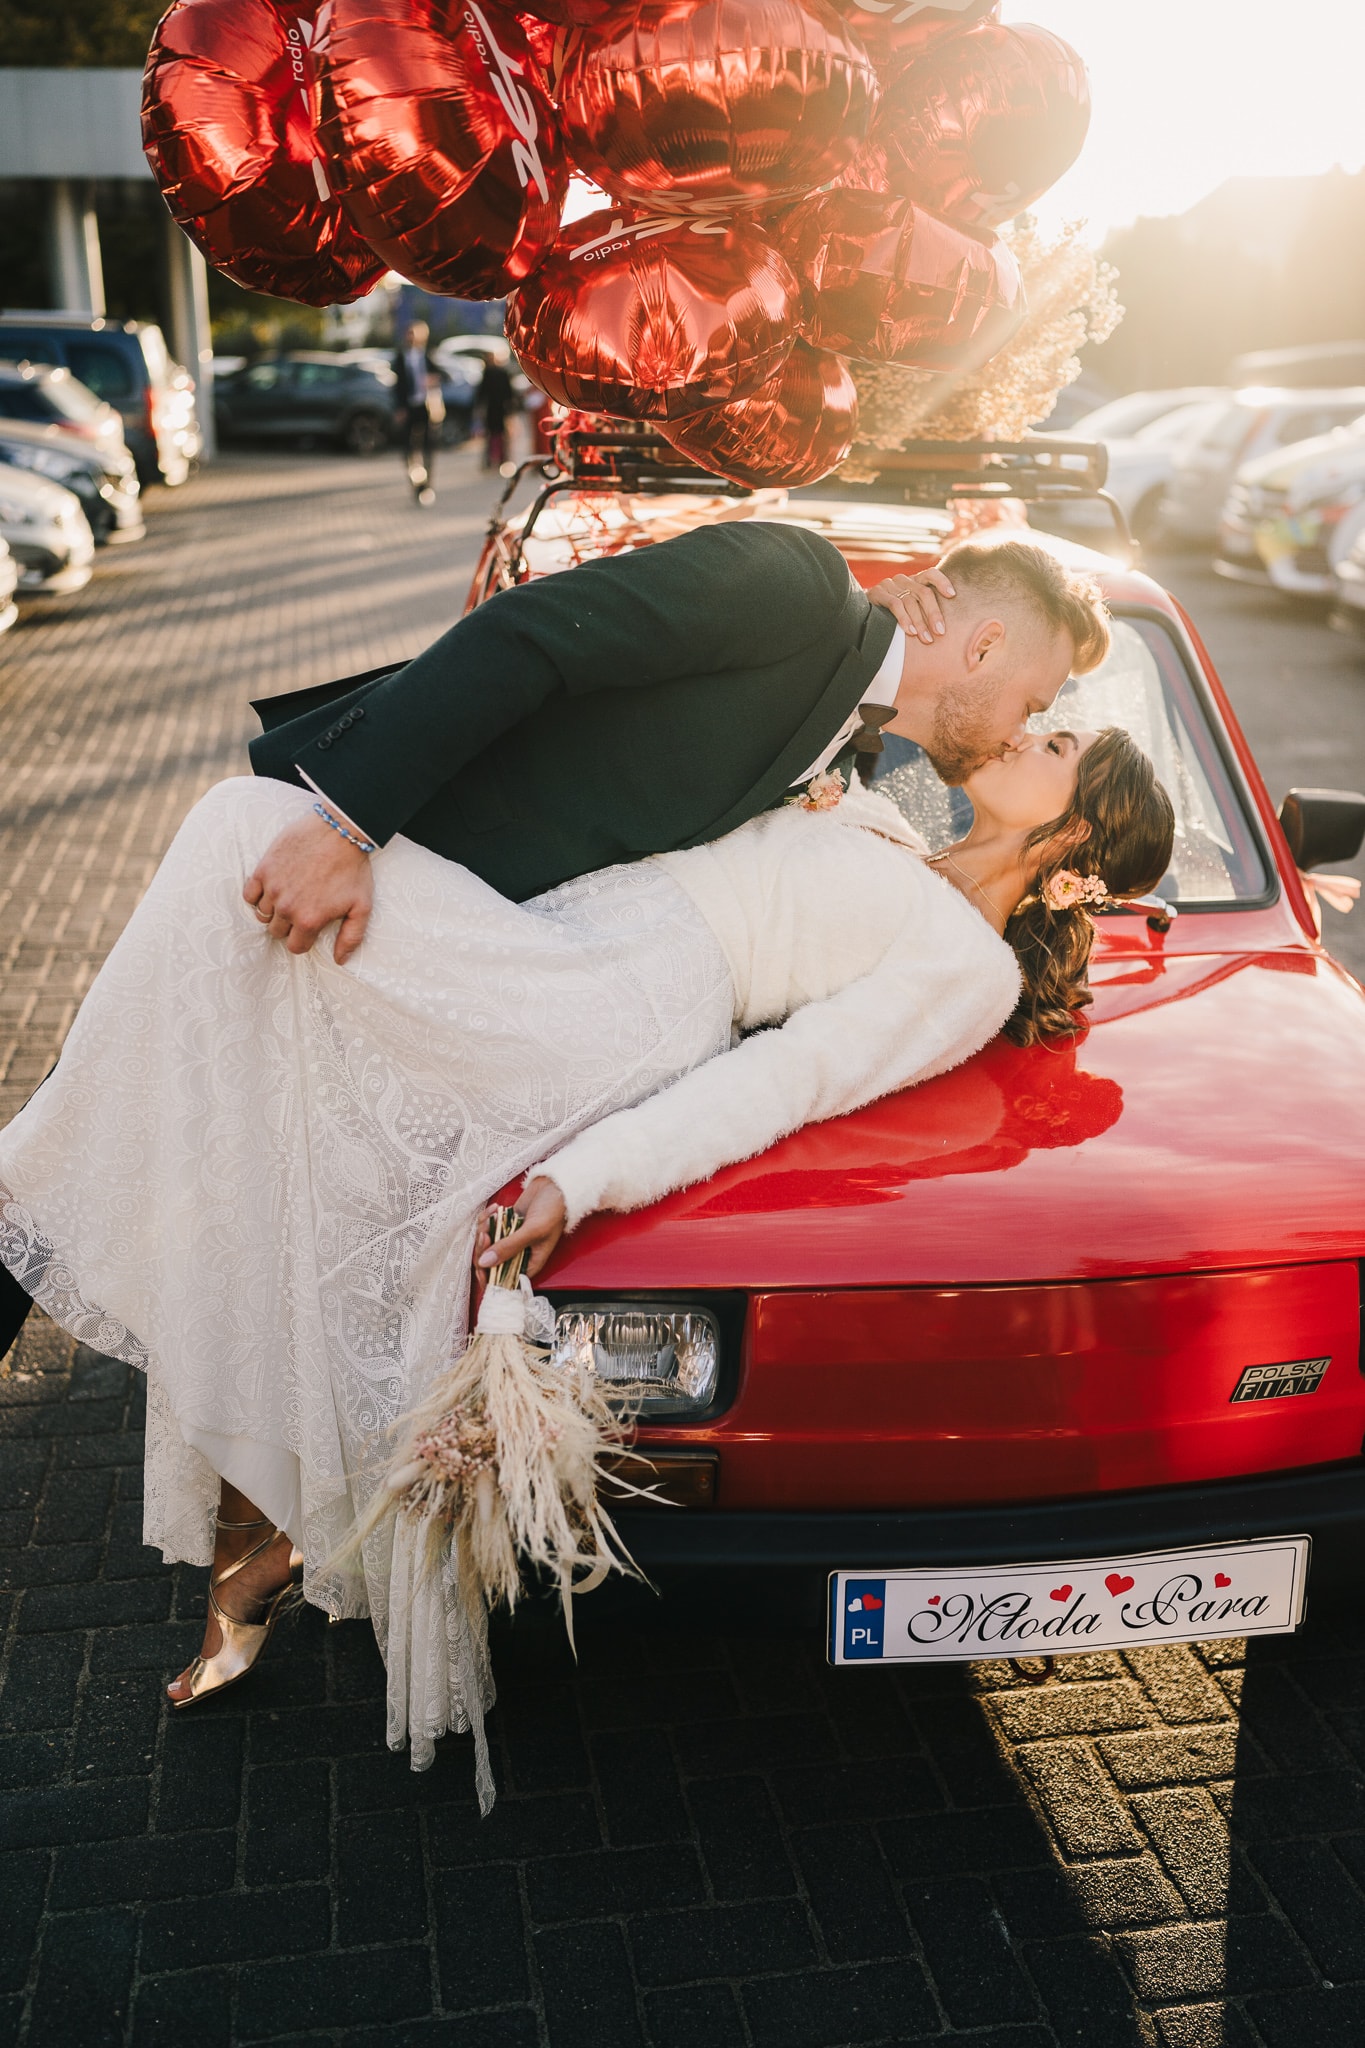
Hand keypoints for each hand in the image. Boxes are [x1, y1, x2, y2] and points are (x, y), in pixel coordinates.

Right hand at [243, 812, 373, 964]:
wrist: (339, 831)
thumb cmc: (353, 868)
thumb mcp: (361, 907)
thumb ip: (351, 937)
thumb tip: (339, 960)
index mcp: (309, 920)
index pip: (295, 947)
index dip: (303, 939)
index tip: (309, 928)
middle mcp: (287, 908)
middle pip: (277, 931)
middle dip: (288, 925)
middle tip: (301, 909)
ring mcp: (272, 888)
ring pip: (262, 914)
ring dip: (273, 910)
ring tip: (288, 897)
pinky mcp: (263, 869)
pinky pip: (249, 895)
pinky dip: (257, 895)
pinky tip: (271, 888)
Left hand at [476, 1177, 566, 1280]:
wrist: (556, 1185)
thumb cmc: (554, 1210)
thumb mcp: (533, 1231)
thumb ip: (509, 1247)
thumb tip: (485, 1263)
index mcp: (529, 1264)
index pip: (503, 1280)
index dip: (488, 1276)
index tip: (481, 1262)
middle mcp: (518, 1255)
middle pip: (489, 1263)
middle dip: (483, 1248)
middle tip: (486, 1232)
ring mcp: (510, 1240)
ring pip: (485, 1244)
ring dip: (483, 1230)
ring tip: (492, 1217)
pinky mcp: (504, 1225)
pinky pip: (486, 1228)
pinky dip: (486, 1218)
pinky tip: (495, 1209)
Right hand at [868, 565, 956, 644]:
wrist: (860, 611)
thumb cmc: (891, 613)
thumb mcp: (909, 606)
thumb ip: (923, 609)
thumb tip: (944, 626)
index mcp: (913, 581)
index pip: (931, 574)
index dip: (943, 582)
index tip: (953, 595)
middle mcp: (903, 580)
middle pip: (923, 592)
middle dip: (934, 613)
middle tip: (941, 632)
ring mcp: (889, 585)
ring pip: (910, 601)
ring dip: (920, 622)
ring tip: (927, 639)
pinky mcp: (877, 593)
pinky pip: (895, 605)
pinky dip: (904, 619)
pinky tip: (911, 632)